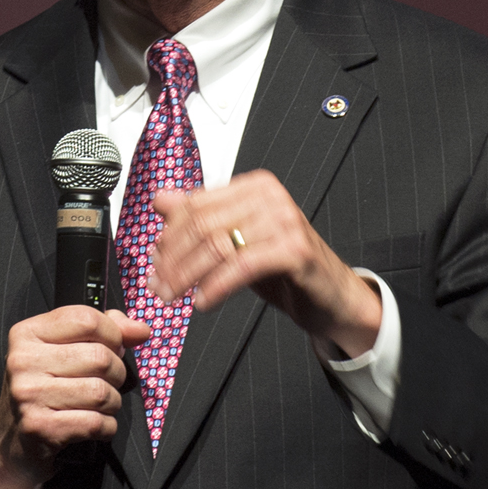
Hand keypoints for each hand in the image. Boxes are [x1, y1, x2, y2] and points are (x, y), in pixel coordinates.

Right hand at [0, 306, 151, 488]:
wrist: (14, 437)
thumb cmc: (44, 388)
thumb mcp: (62, 350)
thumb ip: (102, 332)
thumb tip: (140, 330)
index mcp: (27, 333)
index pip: (86, 319)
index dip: (112, 334)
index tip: (113, 347)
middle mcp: (23, 361)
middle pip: (100, 357)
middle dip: (116, 373)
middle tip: (106, 381)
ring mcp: (29, 394)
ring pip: (102, 392)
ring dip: (112, 403)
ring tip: (98, 405)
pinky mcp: (40, 426)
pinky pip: (97, 423)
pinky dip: (106, 427)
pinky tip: (93, 424)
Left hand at [147, 169, 380, 355]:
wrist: (333, 297)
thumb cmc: (284, 268)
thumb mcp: (236, 239)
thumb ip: (200, 218)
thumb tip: (160, 200)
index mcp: (252, 187)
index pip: (194, 205)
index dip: (168, 237)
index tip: (154, 264)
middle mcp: (269, 197)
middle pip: (201, 225)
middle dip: (172, 259)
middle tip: (158, 286)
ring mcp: (284, 220)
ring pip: (217, 245)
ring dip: (187, 275)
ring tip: (173, 296)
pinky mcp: (295, 250)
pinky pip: (241, 266)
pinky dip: (215, 286)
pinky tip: (203, 302)